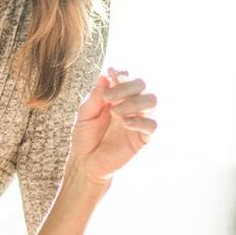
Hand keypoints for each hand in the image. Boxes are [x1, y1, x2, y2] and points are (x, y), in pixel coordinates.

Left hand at [69, 68, 156, 183]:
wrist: (85, 162)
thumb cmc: (84, 136)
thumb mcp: (84, 114)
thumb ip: (94, 97)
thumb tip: (104, 77)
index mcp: (116, 98)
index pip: (127, 79)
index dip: (122, 74)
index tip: (111, 73)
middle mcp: (130, 106)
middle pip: (142, 85)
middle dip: (126, 87)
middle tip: (108, 99)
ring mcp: (138, 121)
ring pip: (151, 101)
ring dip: (133, 102)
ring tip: (115, 114)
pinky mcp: (142, 138)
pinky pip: (151, 125)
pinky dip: (139, 121)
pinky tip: (124, 123)